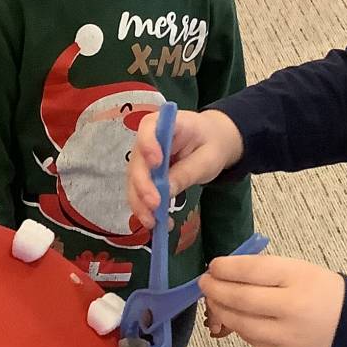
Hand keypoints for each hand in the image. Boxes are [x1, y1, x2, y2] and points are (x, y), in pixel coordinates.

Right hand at [127, 109, 243, 229]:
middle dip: (143, 186)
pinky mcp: (144, 175)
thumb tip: (165, 191)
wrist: (212, 143)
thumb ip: (187, 171)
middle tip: (154, 205)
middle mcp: (147, 140)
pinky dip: (145, 209)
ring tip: (153, 223)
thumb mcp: (208, 158)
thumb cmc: (211, 144)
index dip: (148, 145)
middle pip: (137, 161)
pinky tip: (158, 223)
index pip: (149, 128)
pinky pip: (139, 192)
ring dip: (140, 204)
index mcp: (166, 123)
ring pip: (133, 181)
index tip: (156, 163)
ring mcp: (143, 159)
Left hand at [198, 254, 345, 346]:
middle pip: (240, 298)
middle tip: (205, 283)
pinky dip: (239, 326)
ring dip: (221, 310)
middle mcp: (292, 308)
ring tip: (215, 300)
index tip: (214, 265)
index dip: (226, 267)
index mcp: (300, 279)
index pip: (252, 270)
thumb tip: (228, 271)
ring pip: (240, 323)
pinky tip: (235, 317)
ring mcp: (285, 336)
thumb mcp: (304, 272)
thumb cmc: (327, 296)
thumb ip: (269, 272)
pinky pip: (250, 339)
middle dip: (215, 289)